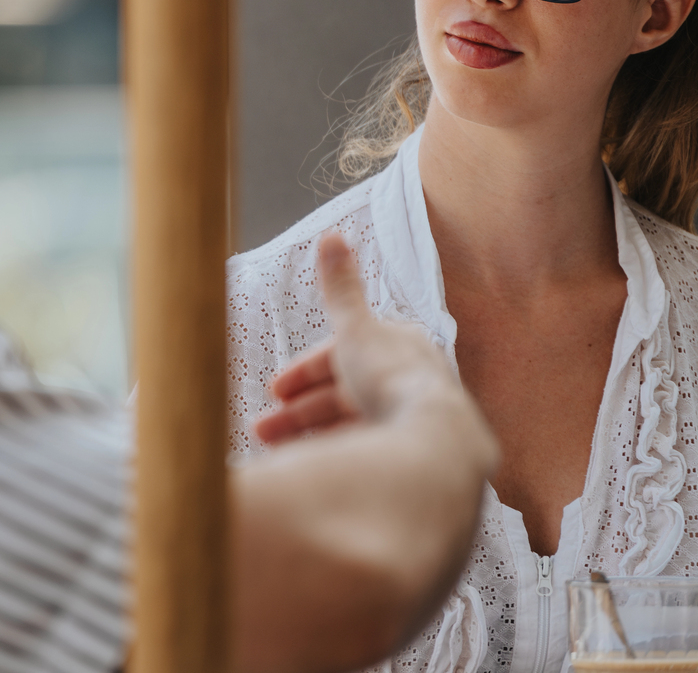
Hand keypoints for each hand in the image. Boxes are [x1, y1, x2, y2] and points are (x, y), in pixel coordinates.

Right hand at [254, 232, 454, 445]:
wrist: (434, 441)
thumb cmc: (392, 379)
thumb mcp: (355, 328)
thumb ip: (340, 288)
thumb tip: (332, 236)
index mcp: (396, 346)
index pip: (342, 354)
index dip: (305, 371)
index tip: (274, 390)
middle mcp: (406, 382)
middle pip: (342, 394)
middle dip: (299, 410)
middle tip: (263, 428)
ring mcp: (409, 420)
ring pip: (349, 425)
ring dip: (310, 433)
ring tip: (274, 448)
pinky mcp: (411, 453)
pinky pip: (363, 449)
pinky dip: (333, 452)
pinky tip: (309, 462)